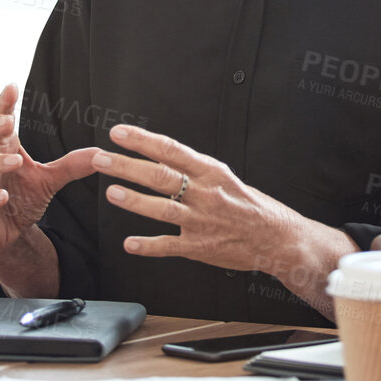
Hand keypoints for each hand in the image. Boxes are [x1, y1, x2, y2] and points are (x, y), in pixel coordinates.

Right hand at [0, 84, 100, 261]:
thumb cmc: (21, 200)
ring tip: (16, 161)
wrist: (6, 235)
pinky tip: (2, 196)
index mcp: (3, 150)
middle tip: (8, 122)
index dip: (3, 105)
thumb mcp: (49, 180)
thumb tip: (101, 153)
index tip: (12, 87)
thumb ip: (72, 165)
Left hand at [95, 123, 353, 311]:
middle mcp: (205, 194)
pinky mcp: (200, 247)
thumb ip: (196, 173)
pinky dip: (148, 245)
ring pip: (161, 209)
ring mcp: (202, 221)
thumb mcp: (228, 180)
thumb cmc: (254, 207)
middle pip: (159, 176)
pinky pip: (169, 246)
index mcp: (212, 173)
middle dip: (126, 166)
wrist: (280, 239)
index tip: (118, 133)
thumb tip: (163, 161)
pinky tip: (129, 244)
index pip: (171, 150)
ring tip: (110, 192)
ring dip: (133, 200)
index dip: (142, 141)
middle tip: (100, 159)